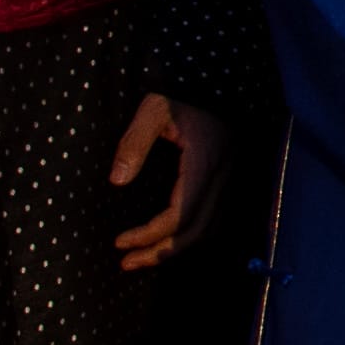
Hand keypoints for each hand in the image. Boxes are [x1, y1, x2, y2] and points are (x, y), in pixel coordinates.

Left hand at [105, 94, 231, 275]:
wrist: (217, 81)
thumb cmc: (182, 94)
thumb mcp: (153, 109)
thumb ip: (134, 143)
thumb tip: (116, 181)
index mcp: (204, 163)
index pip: (179, 215)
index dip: (150, 235)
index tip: (120, 242)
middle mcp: (221, 177)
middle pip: (195, 231)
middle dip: (160, 252)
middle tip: (127, 263)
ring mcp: (228, 180)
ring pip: (206, 229)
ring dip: (175, 248)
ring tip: (142, 258)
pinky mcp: (226, 180)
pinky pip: (211, 219)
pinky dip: (188, 236)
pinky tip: (167, 238)